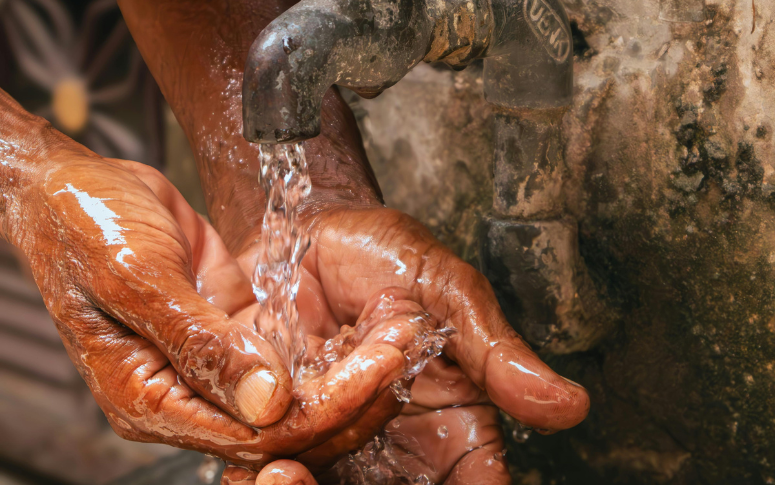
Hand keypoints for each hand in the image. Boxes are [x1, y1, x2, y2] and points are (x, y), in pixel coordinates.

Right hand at [0, 103, 426, 468]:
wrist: (74, 188)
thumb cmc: (85, 225)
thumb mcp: (136, 277)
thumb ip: (201, 345)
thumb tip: (269, 403)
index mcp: (150, 399)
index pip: (256, 432)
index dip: (325, 408)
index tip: (380, 368)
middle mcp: (183, 395)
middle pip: (283, 425)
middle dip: (349, 395)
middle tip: (403, 350)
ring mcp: (209, 367)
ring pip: (292, 395)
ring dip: (346, 373)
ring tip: (398, 337)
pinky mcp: (229, 335)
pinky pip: (287, 357)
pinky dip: (327, 348)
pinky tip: (366, 327)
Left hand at [220, 206, 588, 483]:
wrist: (305, 236)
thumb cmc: (390, 256)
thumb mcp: (450, 294)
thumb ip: (498, 353)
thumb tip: (570, 405)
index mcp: (453, 421)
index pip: (474, 484)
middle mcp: (397, 445)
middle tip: (334, 480)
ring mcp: (339, 442)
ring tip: (289, 478)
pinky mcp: (282, 431)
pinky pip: (273, 471)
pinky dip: (263, 479)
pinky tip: (255, 472)